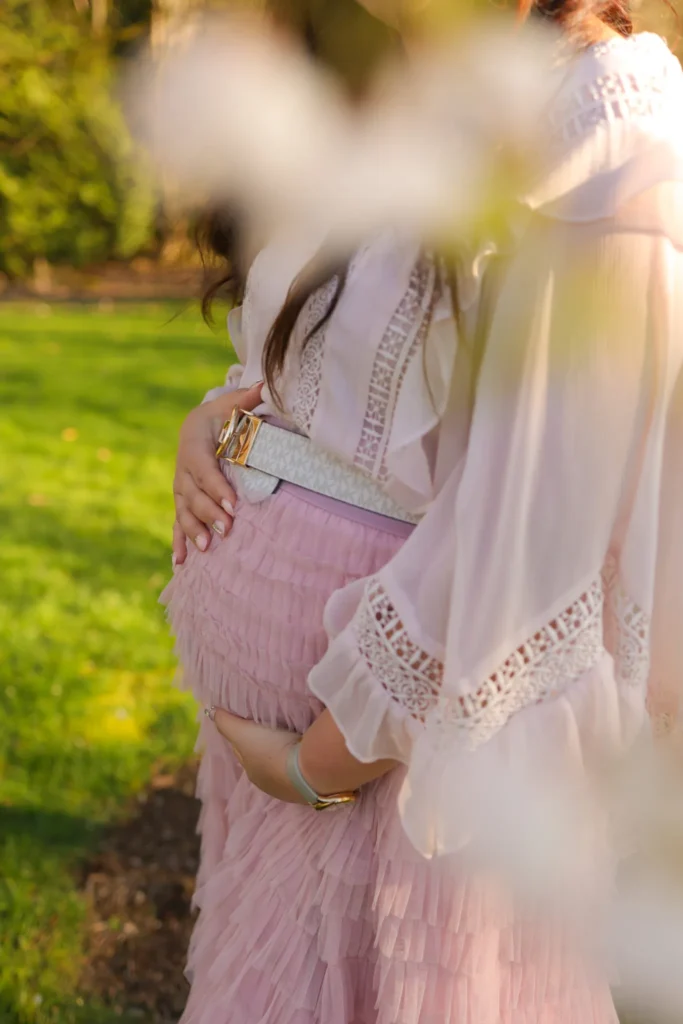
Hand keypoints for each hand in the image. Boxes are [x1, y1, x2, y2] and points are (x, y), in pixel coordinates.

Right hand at [172, 382, 262, 563]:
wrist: (196, 427)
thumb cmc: (220, 416)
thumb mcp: (230, 405)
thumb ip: (247, 399)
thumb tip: (266, 385)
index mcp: (194, 445)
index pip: (204, 469)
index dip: (215, 487)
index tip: (233, 503)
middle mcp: (183, 469)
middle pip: (193, 495)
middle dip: (208, 513)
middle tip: (226, 529)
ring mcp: (181, 489)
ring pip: (183, 512)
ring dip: (193, 531)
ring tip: (206, 549)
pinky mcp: (182, 502)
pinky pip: (177, 524)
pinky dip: (177, 543)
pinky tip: (179, 564)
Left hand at [209, 708, 307, 803]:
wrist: (308, 771)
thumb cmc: (271, 752)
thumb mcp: (242, 734)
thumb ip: (225, 722)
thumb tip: (211, 711)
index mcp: (252, 773)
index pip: (244, 751)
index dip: (244, 734)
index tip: (249, 719)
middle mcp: (271, 784)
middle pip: (264, 757)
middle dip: (266, 743)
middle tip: (271, 723)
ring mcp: (293, 785)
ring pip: (284, 761)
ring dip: (286, 749)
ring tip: (291, 730)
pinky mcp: (313, 782)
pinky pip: (303, 763)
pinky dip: (302, 753)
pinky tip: (306, 743)